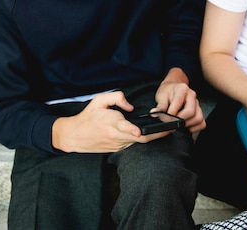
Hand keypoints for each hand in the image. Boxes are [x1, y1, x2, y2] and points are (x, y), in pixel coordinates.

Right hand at [52, 91, 169, 152]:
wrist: (74, 136)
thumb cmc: (88, 117)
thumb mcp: (98, 100)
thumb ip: (117, 98)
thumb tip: (130, 106)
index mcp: (110, 123)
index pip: (123, 127)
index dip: (132, 130)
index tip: (139, 131)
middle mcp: (116, 136)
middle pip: (139, 138)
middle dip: (157, 134)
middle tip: (172, 128)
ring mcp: (118, 144)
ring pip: (139, 142)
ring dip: (154, 137)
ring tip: (169, 129)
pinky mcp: (118, 148)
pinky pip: (134, 144)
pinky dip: (144, 139)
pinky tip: (155, 134)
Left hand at [154, 68, 205, 132]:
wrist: (173, 88)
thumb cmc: (167, 91)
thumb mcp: (161, 96)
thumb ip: (160, 106)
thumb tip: (155, 114)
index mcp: (182, 89)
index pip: (179, 103)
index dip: (171, 114)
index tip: (165, 120)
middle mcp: (192, 95)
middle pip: (191, 111)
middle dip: (180, 120)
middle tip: (172, 122)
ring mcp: (197, 103)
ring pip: (198, 118)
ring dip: (188, 124)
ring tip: (178, 124)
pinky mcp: (199, 111)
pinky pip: (202, 123)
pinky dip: (195, 127)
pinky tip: (186, 126)